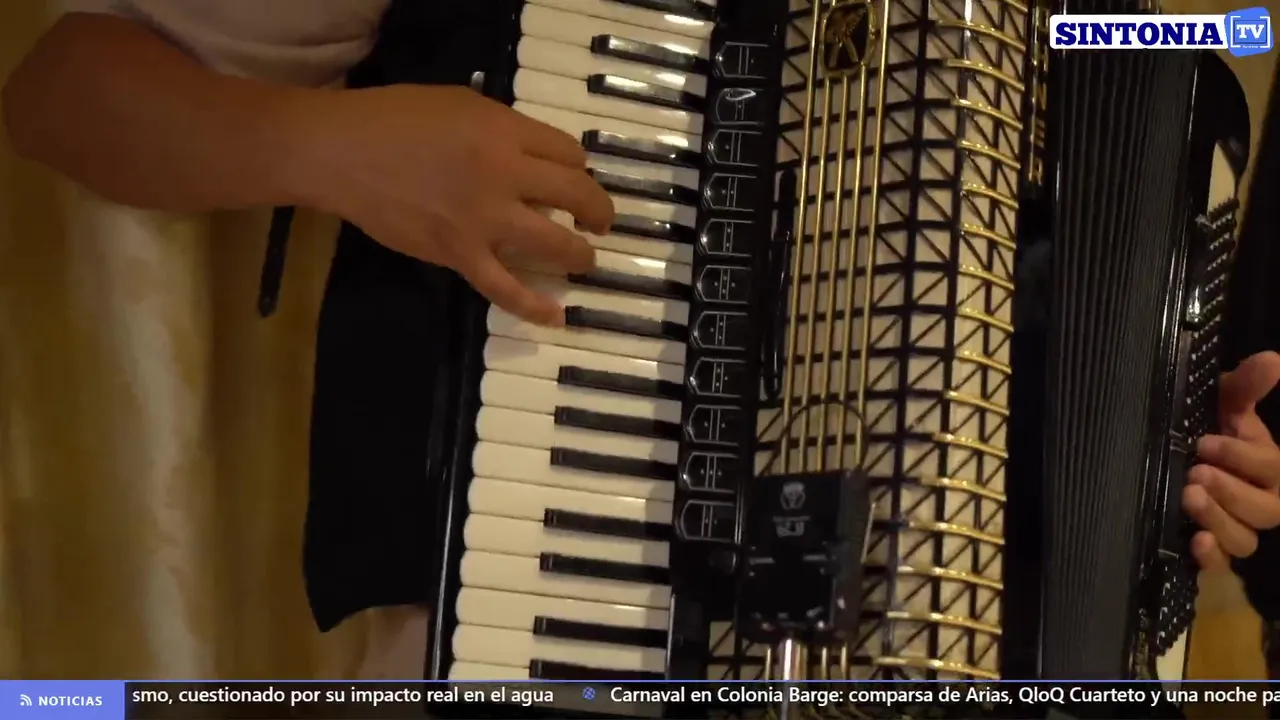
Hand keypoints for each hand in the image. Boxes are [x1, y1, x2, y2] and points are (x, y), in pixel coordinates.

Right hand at [293, 85, 613, 325]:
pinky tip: (556, 317)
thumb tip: (535, 161)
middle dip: (598, 211)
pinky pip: (505, 289)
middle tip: (599, 221)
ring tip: (586, 260)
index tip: (575, 178)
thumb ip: (504, 130)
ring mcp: (483, 220)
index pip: (570, 154)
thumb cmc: (396, 119)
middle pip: (576, 195)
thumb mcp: (462, 105)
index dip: (580, 168)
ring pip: (554, 244)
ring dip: (580, 254)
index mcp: (506, 133)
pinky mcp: (459, 254)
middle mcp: (505, 175)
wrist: (343, 152)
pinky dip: (534, 307)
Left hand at [1184, 351, 1279, 570]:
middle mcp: (1262, 503)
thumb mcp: (1225, 405)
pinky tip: (1195, 543)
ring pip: (1244, 540)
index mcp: (1269, 469)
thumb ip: (1246, 386)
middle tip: (1195, 473)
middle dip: (1231, 491)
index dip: (1242, 457)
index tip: (1206, 442)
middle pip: (1264, 511)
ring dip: (1218, 520)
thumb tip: (1272, 358)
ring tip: (1188, 497)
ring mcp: (1238, 529)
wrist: (1178, 460)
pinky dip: (1211, 556)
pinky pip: (1220, 564)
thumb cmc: (1210, 431)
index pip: (1271, 469)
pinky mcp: (1213, 551)